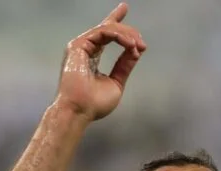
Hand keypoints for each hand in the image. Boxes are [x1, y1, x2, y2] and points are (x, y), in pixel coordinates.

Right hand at [55, 3, 146, 120]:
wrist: (81, 110)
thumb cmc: (95, 103)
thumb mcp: (117, 82)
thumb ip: (124, 66)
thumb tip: (135, 52)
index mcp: (92, 57)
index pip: (105, 35)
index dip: (116, 21)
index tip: (124, 7)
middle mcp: (86, 49)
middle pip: (108, 29)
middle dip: (129, 32)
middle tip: (142, 44)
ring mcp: (81, 46)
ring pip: (108, 29)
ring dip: (127, 36)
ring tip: (138, 46)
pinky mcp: (78, 46)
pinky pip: (102, 32)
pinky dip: (119, 36)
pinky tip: (129, 44)